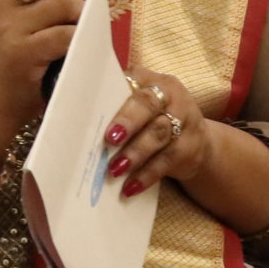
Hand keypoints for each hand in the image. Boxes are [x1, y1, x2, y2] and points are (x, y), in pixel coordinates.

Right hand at [0, 0, 88, 153]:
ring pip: (62, 3)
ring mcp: (8, 28)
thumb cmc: (4, 63)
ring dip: (82, 12)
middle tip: (86, 2)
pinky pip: (65, 34)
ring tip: (84, 25)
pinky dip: (80, 37)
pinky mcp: (23, 52)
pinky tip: (79, 45)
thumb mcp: (5, 21)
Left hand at [103, 67, 210, 198]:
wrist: (195, 141)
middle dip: (128, 121)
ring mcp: (184, 120)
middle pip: (147, 105)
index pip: (131, 81)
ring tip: (115, 169)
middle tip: (110, 139)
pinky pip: (166, 161)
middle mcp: (170, 94)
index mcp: (149, 80)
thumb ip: (113, 108)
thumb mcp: (139, 106)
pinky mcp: (190, 147)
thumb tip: (73, 123)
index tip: (96, 111)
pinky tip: (131, 187)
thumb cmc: (152, 120)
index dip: (114, 94)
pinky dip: (147, 175)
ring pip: (158, 134)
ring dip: (135, 153)